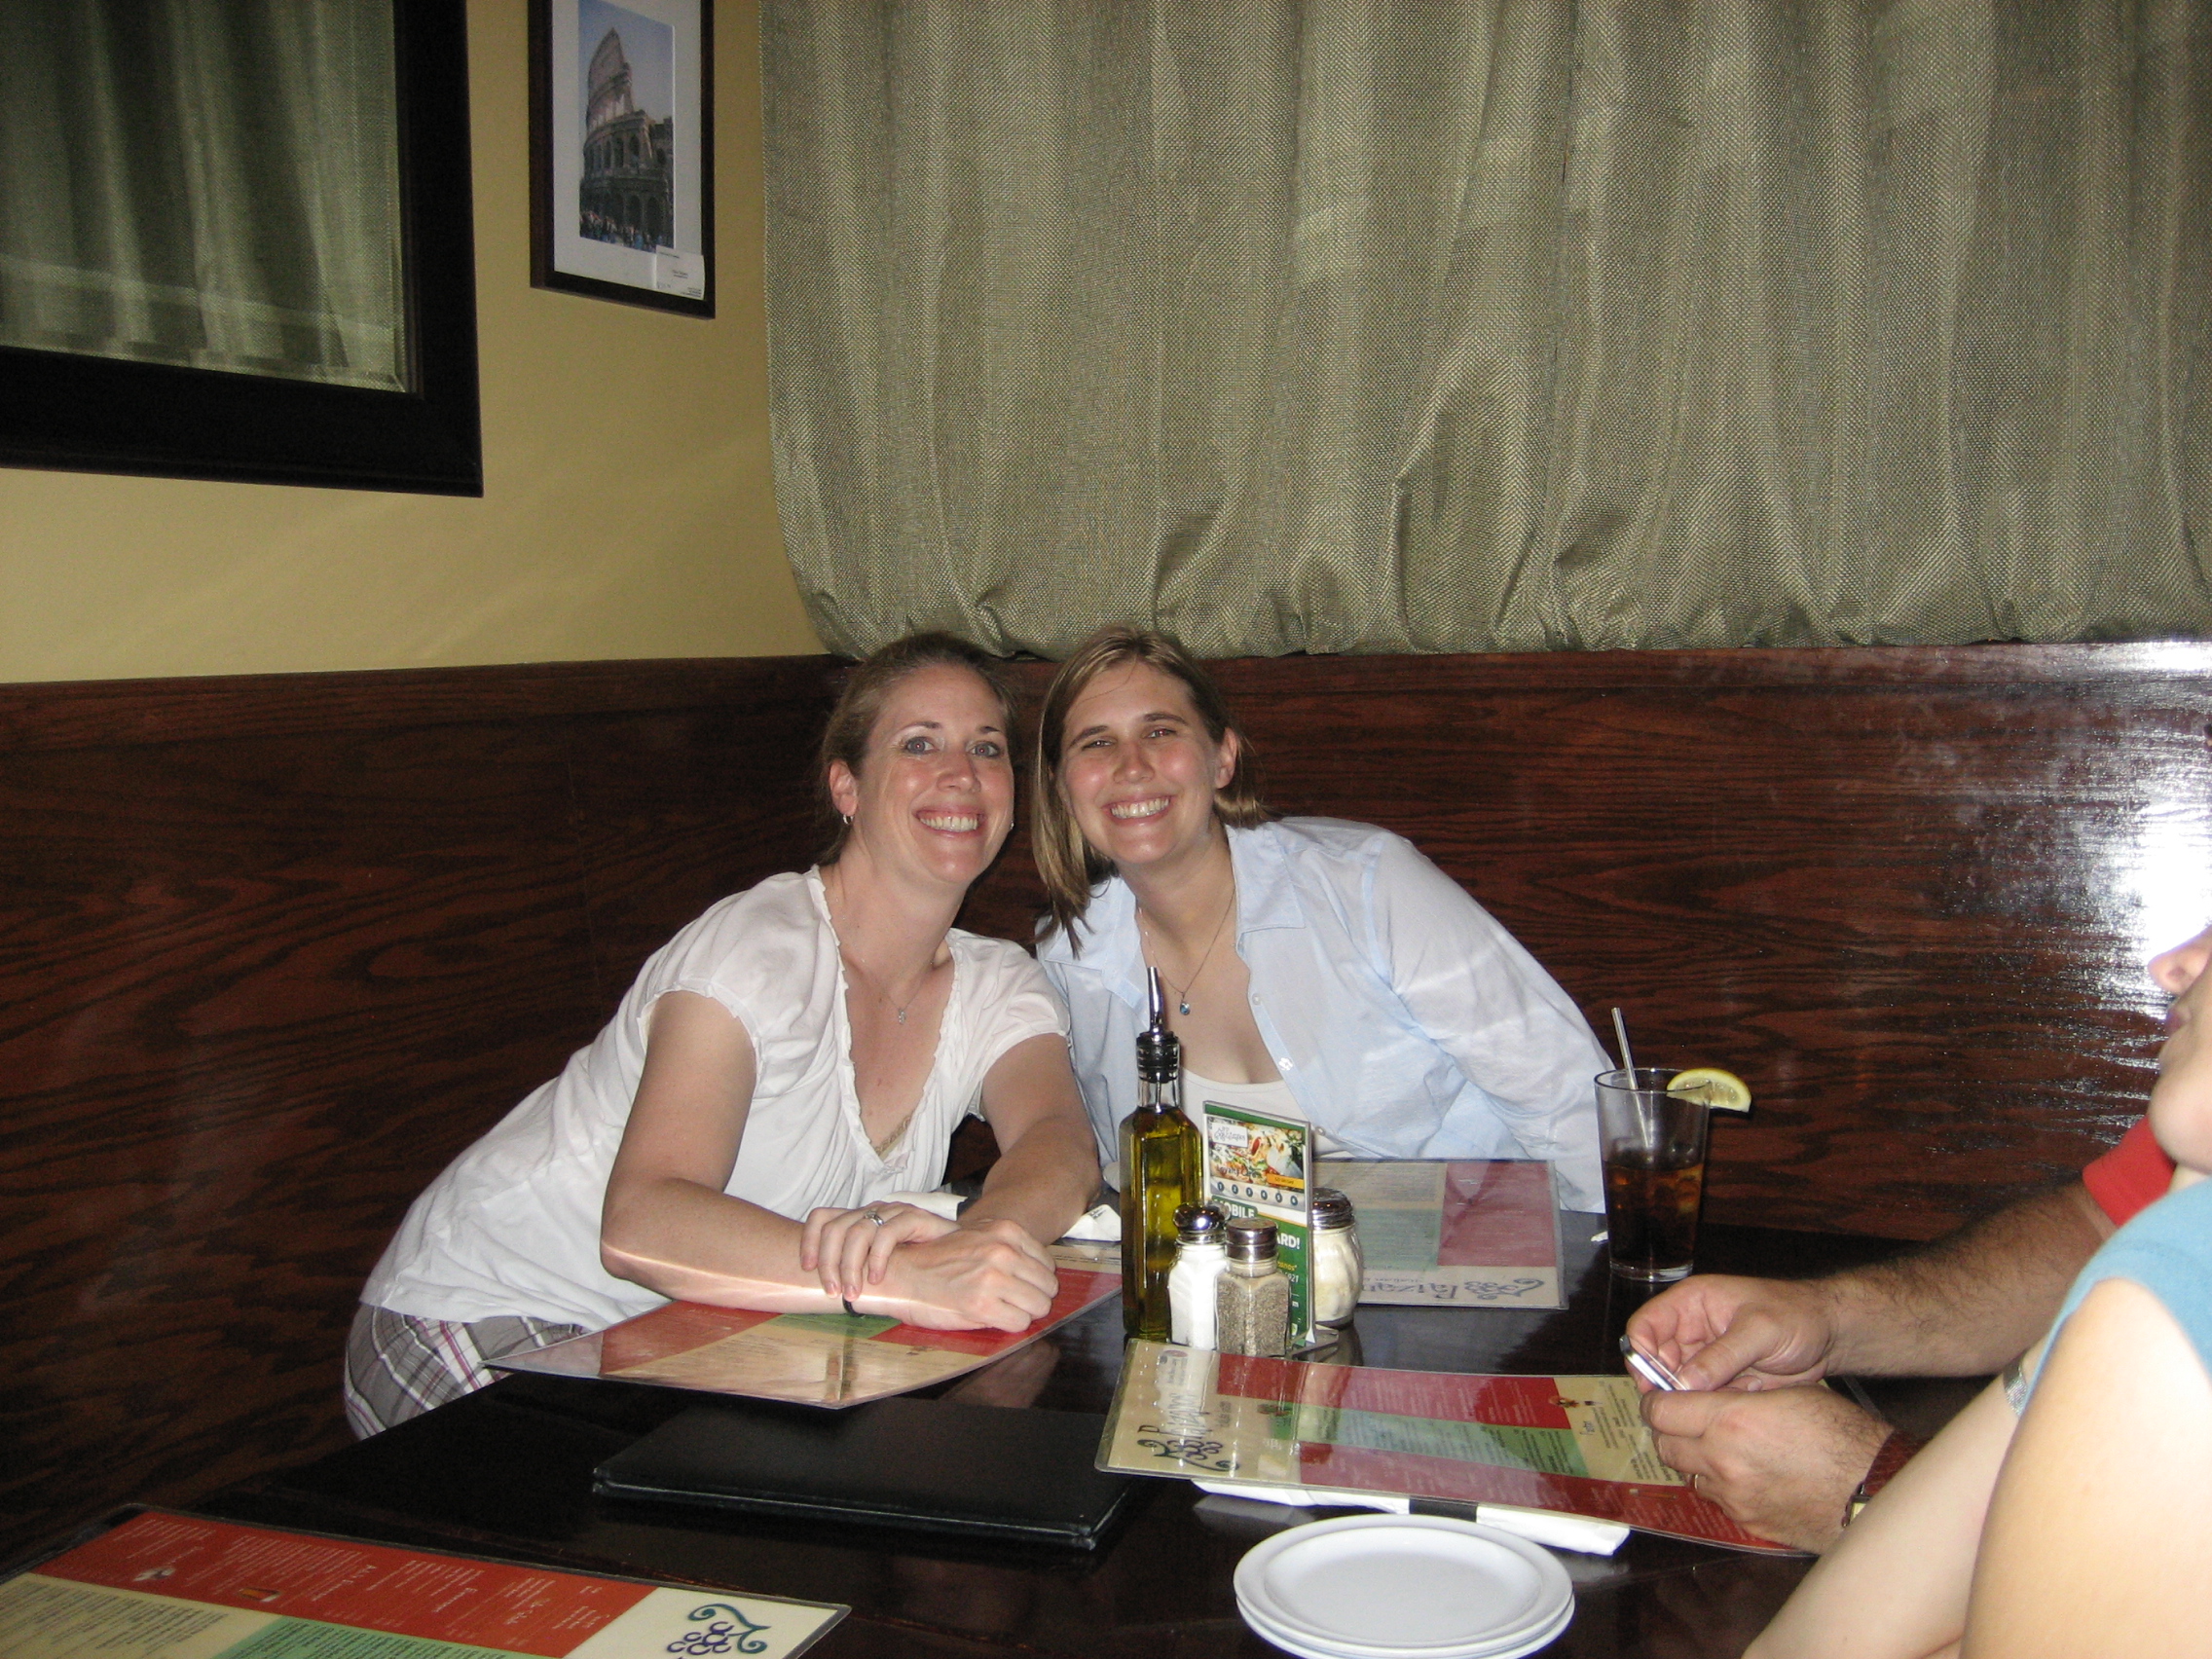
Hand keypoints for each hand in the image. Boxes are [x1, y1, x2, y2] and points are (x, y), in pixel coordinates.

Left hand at [800, 1201, 955, 1300]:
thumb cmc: (915, 1265)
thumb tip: (823, 1290)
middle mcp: (873, 1211)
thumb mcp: (877, 1267)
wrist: (960, 1255)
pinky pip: (888, 1233)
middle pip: (836, 1227)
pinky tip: (878, 1278)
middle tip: (832, 1291)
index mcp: (860, 1219)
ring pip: (858, 1230)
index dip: (809, 1240)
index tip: (806, 1268)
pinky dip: (878, 1258)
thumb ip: (855, 1270)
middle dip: (829, 1263)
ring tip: (854, 1292)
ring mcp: (894, 1212)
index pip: (822, 1217)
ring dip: (850, 1266)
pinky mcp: (915, 1217)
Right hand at [877, 1217, 1058, 1331]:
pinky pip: (1019, 1323)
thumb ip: (1008, 1248)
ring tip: (1003, 1309)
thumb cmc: (938, 1260)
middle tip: (1013, 1302)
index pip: (1047, 1263)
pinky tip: (992, 1317)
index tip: (1021, 1286)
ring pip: (1038, 1306)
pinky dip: (1009, 1325)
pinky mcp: (983, 1305)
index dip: (1036, 1280)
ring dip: (1024, 1313)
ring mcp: (994, 1278)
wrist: (902, 1273)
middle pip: (1047, 1286)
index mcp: (1005, 1231)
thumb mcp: (977, 1237)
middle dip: (1034, 1298)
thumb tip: (1042, 1273)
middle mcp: (1003, 1251)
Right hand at [1627, 1274, 1842, 1391]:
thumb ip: (1720, 1357)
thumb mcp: (1758, 1331)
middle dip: (1665, 1385)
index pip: (1645, 1326)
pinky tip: (1739, 1402)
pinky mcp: (1721, 1380)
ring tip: (1721, 1402)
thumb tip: (1683, 1385)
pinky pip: (1702, 1398)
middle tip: (1684, 1407)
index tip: (1651, 1384)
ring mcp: (1705, 1357)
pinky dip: (1713, 1406)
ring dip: (1692, 1399)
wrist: (1830, 1335)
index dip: (1641, 1353)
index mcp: (1690, 1304)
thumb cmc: (1796, 1316)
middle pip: (1656, 1360)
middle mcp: (1691, 1330)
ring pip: (1678, 1384)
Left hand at [1641, 1384, 1892, 1552]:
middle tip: (1685, 1420)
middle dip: (1670, 1431)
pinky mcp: (1747, 1521)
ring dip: (1694, 1459)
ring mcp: (1733, 1497)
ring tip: (1719, 1445)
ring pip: (1688, 1474)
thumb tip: (1707, 1393)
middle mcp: (1722, 1461)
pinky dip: (1719, 1484)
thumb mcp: (1788, 1394)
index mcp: (1730, 1421)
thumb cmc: (1840, 1434)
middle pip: (1665, 1446)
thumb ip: (1738, 1396)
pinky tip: (1744, 1472)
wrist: (1872, 1489)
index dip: (1657, 1401)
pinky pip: (1716, 1498)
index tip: (1663, 1396)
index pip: (1661, 1411)